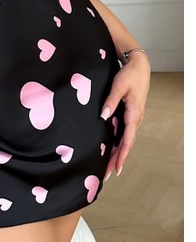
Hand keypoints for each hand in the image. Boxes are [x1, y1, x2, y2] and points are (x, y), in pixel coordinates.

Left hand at [101, 53, 150, 179]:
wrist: (139, 66)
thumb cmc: (129, 75)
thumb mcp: (118, 86)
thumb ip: (110, 101)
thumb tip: (103, 116)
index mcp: (134, 114)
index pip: (127, 140)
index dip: (121, 156)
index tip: (116, 169)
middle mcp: (135, 119)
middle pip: (126, 144)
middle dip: (117, 160)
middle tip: (106, 175)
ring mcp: (134, 117)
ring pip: (125, 140)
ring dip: (118, 153)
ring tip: (108, 166)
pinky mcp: (130, 114)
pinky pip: (125, 133)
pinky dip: (119, 143)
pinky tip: (112, 148)